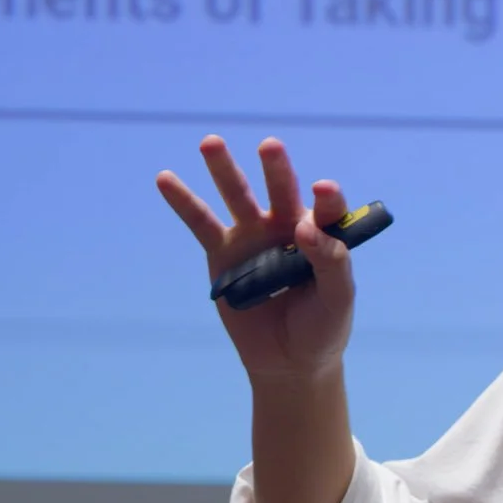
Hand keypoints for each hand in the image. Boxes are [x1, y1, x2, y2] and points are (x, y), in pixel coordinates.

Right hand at [156, 135, 357, 383]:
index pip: (326, 209)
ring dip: (224, 169)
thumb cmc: (323, 326)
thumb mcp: (338, 299)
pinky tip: (164, 178)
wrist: (290, 360)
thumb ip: (331, 262)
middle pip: (281, 191)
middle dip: (276, 169)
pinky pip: (200, 224)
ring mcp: (252, 237)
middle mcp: (286, 226)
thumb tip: (303, 229)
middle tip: (270, 146)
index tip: (322, 190)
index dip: (325, 199)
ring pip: (237, 197)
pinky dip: (183, 201)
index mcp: (321, 234)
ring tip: (211, 142)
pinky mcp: (222, 254)